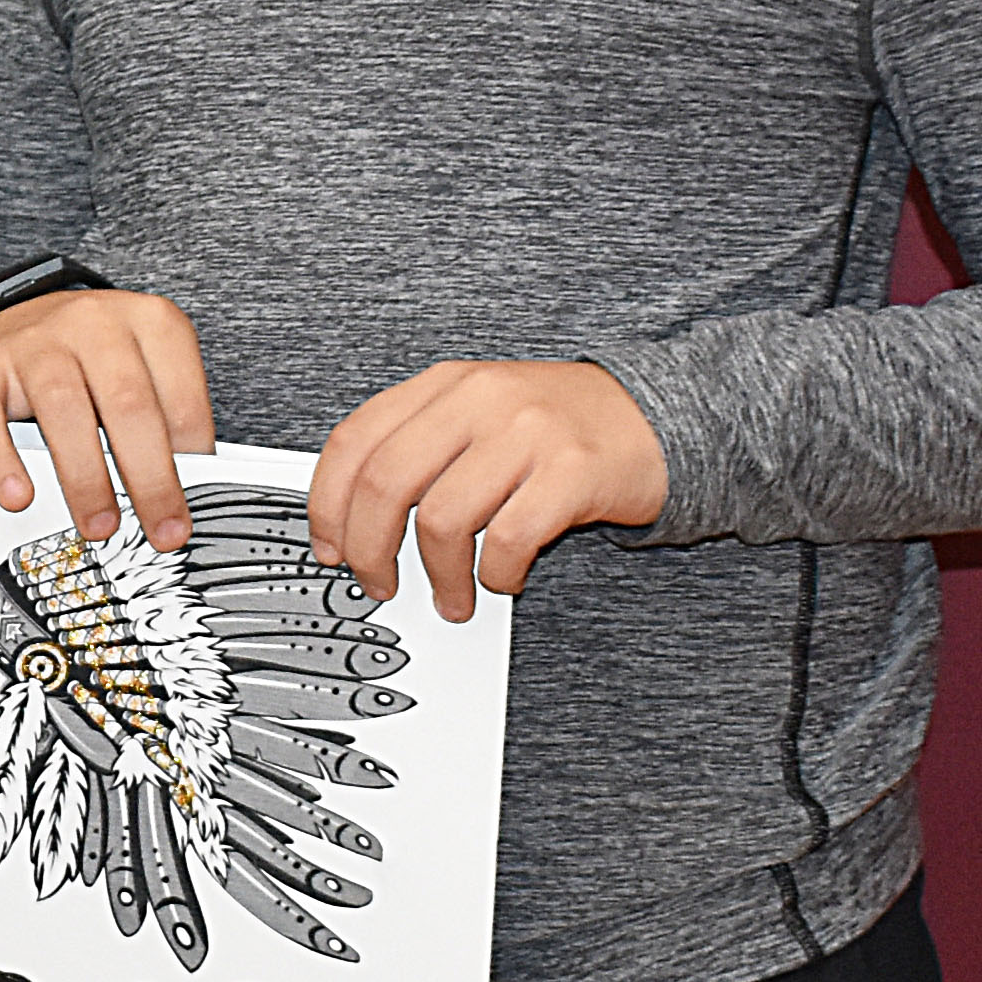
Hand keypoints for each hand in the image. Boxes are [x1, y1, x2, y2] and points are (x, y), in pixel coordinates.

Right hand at [0, 288, 214, 543]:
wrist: (23, 310)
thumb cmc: (94, 354)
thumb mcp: (146, 366)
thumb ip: (165, 419)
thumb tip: (179, 492)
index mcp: (150, 322)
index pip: (181, 401)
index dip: (192, 462)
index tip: (190, 509)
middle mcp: (94, 324)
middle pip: (128, 405)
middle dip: (149, 479)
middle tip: (159, 532)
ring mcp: (34, 344)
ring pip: (63, 411)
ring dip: (86, 479)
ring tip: (99, 524)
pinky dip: (1, 461)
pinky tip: (19, 496)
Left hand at [310, 359, 666, 620]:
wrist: (653, 415)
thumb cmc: (555, 428)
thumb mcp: (477, 413)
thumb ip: (418, 448)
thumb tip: (352, 522)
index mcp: (444, 384)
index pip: (355, 440)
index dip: (328, 504)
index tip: (329, 547)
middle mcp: (480, 399)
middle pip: (386, 483)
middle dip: (369, 550)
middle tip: (378, 584)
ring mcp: (528, 432)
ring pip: (442, 520)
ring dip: (438, 577)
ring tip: (451, 597)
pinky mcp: (572, 471)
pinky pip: (507, 541)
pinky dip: (495, 575)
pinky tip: (501, 579)